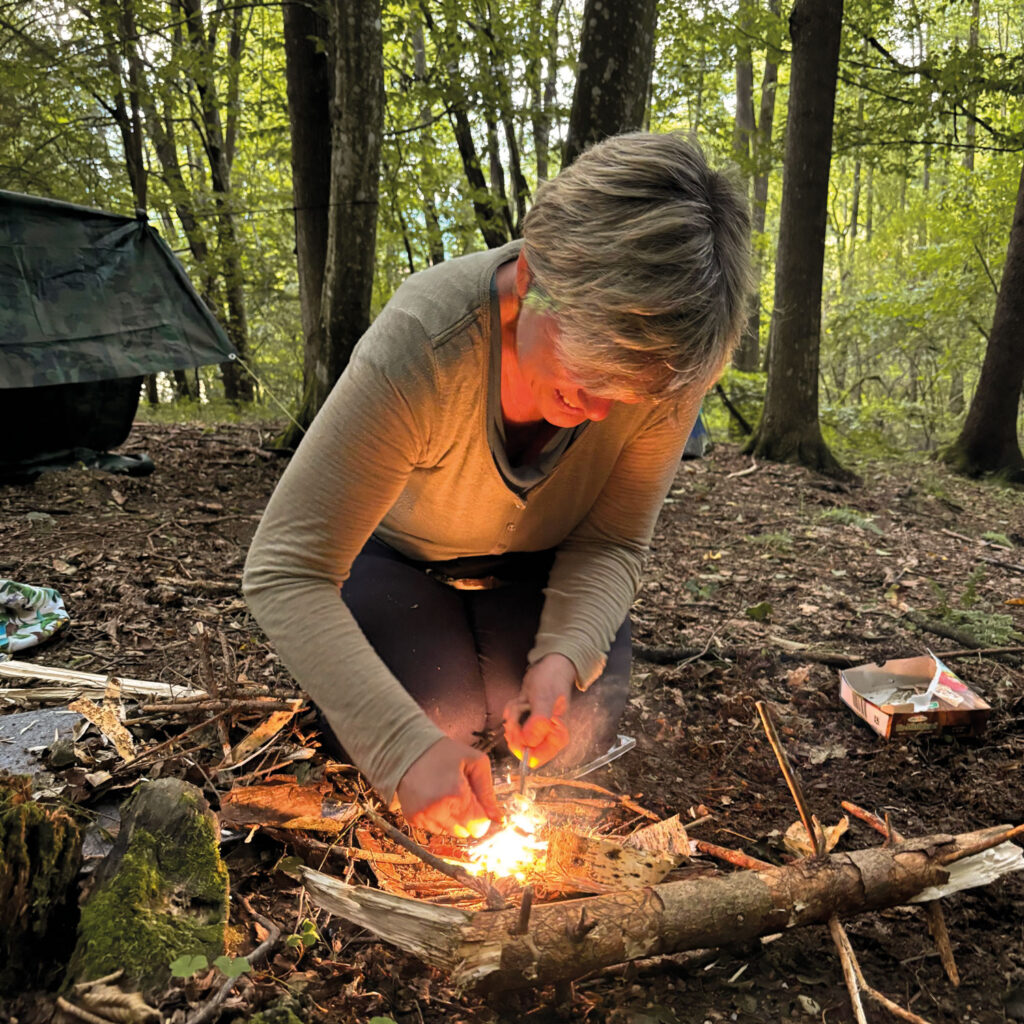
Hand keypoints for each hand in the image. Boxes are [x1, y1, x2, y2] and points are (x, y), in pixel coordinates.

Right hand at [395, 736, 500, 837]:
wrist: (409, 749)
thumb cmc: (445, 753)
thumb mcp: (475, 762)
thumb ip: (488, 792)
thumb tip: (499, 818)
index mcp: (457, 795)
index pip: (479, 824)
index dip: (481, 813)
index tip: (475, 799)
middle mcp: (439, 810)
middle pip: (465, 831)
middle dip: (467, 816)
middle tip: (460, 794)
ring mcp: (424, 816)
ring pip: (450, 832)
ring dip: (452, 818)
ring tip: (445, 795)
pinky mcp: (413, 819)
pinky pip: (434, 829)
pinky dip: (438, 818)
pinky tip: (434, 799)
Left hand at [502, 653, 574, 767]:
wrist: (551, 664)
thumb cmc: (552, 680)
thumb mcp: (544, 699)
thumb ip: (539, 722)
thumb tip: (529, 742)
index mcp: (556, 736)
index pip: (536, 757)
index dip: (522, 746)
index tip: (515, 733)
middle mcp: (547, 735)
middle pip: (522, 745)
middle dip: (515, 726)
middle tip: (518, 711)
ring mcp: (536, 727)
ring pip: (515, 732)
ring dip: (513, 715)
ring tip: (522, 700)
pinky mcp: (527, 718)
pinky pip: (512, 721)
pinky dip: (512, 709)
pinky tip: (519, 699)